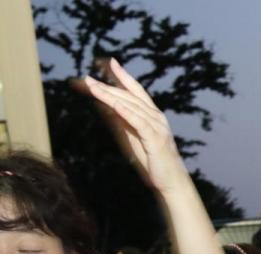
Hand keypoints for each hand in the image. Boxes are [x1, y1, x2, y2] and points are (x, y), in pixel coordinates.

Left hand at [78, 60, 189, 195]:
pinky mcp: (155, 138)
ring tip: (92, 87)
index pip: (137, 91)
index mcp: (153, 116)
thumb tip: (107, 107)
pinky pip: (138, 122)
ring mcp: (157, 127)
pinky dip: (125, 111)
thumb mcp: (133, 138)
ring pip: (131, 106)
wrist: (171, 182)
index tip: (110, 62)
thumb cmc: (153, 162)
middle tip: (86, 78)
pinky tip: (112, 104)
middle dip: (107, 85)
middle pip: (129, 96)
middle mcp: (157, 117)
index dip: (123, 76)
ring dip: (110, 95)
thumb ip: (122, 122)